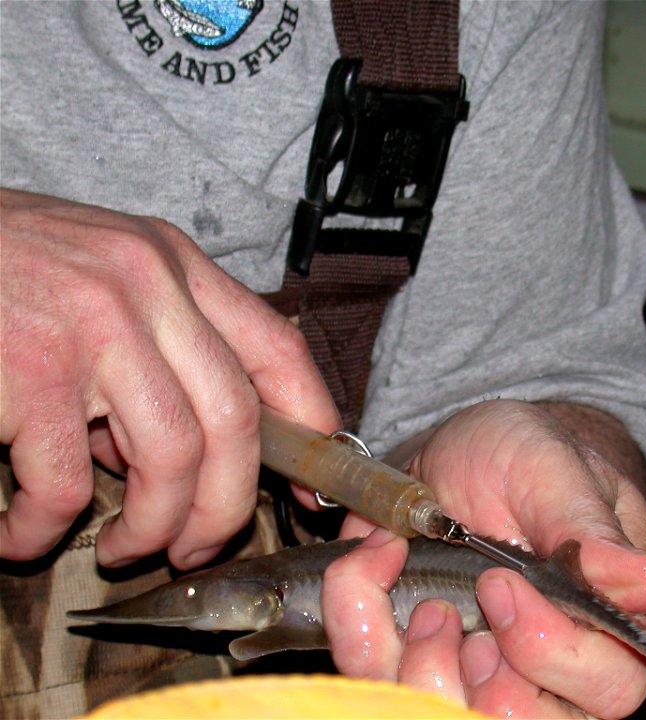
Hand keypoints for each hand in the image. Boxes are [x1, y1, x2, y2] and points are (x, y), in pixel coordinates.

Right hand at [0, 189, 338, 568]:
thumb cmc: (0, 266)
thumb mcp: (100, 278)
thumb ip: (154, 347)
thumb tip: (182, 450)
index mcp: (173, 264)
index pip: (276, 348)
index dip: (311, 424)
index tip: (312, 485)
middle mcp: (147, 286)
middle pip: (236, 419)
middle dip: (227, 505)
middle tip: (195, 545)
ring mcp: (92, 325)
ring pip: (173, 457)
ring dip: (153, 526)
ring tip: (122, 550)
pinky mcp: (30, 370)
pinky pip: (66, 482)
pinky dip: (46, 529)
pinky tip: (24, 535)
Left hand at [322, 399, 645, 717]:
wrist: (468, 446)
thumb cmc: (528, 456)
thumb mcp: (555, 470)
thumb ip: (591, 530)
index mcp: (611, 627)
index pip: (608, 688)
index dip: (550, 650)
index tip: (500, 583)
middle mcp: (552, 670)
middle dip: (477, 679)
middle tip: (454, 607)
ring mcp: (477, 671)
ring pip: (443, 712)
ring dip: (414, 659)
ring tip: (425, 597)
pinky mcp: (414, 658)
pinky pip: (376, 674)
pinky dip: (357, 616)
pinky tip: (376, 560)